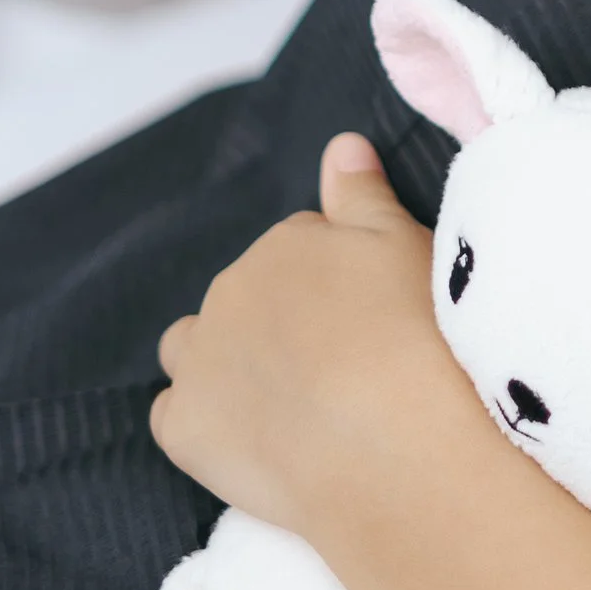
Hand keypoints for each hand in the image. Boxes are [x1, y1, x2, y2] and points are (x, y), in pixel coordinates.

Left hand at [151, 133, 463, 532]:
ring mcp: (200, 361)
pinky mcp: (184, 429)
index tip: (366, 322)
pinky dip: (201, 421)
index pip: (301, 251)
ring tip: (279, 399)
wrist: (399, 446)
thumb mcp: (403, 244)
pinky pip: (172, 414)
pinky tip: (247, 440)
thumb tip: (339, 143)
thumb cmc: (417, 335)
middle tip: (336, 367)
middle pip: (247, 299)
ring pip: (191, 348)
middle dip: (279, 323)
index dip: (335, 289)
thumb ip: (362, 193)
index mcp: (284, 242)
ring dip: (221, 363)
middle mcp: (230, 290)